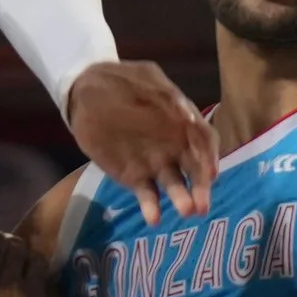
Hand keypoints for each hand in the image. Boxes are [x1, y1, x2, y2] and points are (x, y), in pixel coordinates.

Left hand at [65, 61, 216, 223]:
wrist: (84, 90)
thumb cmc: (120, 81)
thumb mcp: (145, 78)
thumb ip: (166, 97)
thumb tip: (188, 115)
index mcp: (181, 121)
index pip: (205, 141)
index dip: (211, 157)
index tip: (211, 173)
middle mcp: (175, 146)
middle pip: (196, 170)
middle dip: (202, 188)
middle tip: (202, 206)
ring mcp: (155, 163)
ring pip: (175, 185)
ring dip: (182, 199)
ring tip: (186, 211)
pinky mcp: (134, 176)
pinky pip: (147, 194)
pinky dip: (152, 207)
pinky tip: (153, 217)